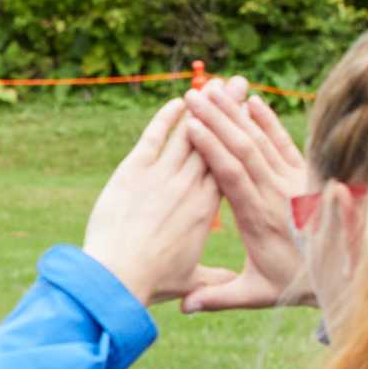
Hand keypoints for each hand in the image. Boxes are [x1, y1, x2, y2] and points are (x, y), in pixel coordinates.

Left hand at [80, 97, 222, 307]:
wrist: (117, 276)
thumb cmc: (152, 281)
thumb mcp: (189, 281)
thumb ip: (212, 279)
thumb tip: (225, 285)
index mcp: (207, 209)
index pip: (229, 167)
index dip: (239, 141)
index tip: (250, 121)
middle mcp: (190, 187)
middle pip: (216, 141)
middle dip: (227, 111)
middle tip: (238, 83)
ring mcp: (162, 176)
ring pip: (190, 134)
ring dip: (203, 107)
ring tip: (215, 83)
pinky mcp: (134, 170)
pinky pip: (155, 136)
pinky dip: (166, 117)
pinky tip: (179, 102)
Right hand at [179, 76, 312, 312]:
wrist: (348, 275)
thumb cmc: (296, 284)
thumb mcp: (257, 294)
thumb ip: (218, 297)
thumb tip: (184, 307)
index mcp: (259, 217)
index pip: (232, 175)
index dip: (212, 148)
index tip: (190, 126)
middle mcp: (278, 193)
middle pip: (244, 148)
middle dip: (218, 119)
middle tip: (195, 94)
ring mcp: (294, 181)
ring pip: (262, 140)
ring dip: (238, 113)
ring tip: (215, 90)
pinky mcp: (306, 176)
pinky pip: (285, 143)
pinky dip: (269, 122)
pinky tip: (253, 102)